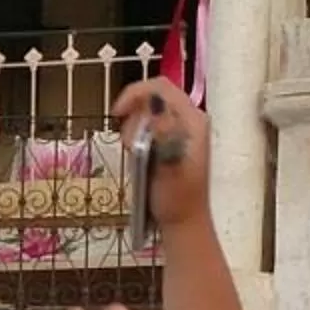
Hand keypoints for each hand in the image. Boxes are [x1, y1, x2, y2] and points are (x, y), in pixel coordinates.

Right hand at [112, 80, 211, 236]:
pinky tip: (138, 156)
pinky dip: (138, 135)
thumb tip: (156, 107)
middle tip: (129, 146)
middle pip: (152, 96)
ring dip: (134, 128)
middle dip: (134, 116)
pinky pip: (149, 125)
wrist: (183, 222)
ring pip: (148, 111)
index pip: (160, 87)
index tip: (116, 115)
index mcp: (192, 120)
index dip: (135, 94)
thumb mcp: (169, 168)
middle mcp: (189, 118)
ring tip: (135, 155)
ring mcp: (181, 129)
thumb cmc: (177, 200)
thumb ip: (164, 136)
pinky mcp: (172, 139)